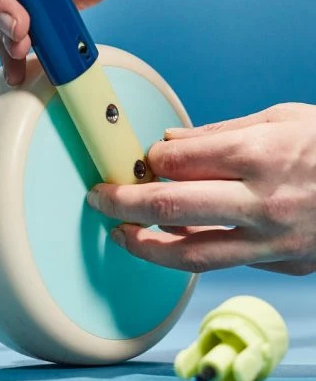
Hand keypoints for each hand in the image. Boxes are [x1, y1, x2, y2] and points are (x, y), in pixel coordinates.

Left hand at [87, 103, 315, 275]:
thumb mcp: (281, 118)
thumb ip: (218, 134)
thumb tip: (167, 141)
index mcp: (260, 153)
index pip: (176, 161)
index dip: (149, 161)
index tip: (141, 160)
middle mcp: (262, 200)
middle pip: (171, 208)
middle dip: (123, 202)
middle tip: (98, 197)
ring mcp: (271, 239)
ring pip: (191, 254)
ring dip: (144, 246)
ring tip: (119, 235)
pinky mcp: (281, 262)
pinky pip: (223, 261)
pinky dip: (189, 252)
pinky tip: (168, 243)